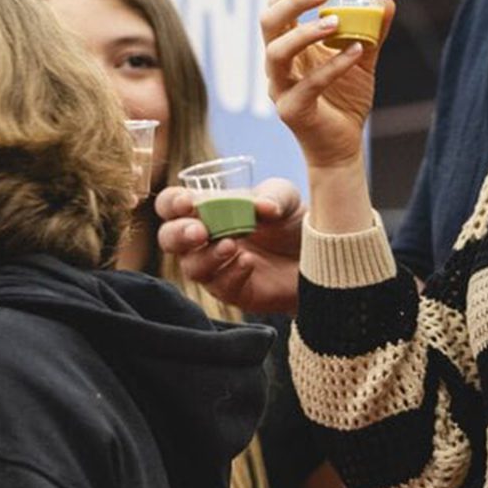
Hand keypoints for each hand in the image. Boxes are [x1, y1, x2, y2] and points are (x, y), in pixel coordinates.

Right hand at [156, 178, 304, 314]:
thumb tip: (263, 207)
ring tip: (231, 245)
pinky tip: (248, 263)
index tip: (188, 203)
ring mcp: (215, 267)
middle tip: (200, 232)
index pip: (172, 205)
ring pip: (191, 267)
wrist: (320, 256)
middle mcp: (203, 239)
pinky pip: (220, 286)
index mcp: (206, 210)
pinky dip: (231, 273)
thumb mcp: (285, 199)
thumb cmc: (292, 222)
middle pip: (168, 239)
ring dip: (207, 256)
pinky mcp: (232, 291)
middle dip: (178, 235)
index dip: (172, 204)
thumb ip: (272, 196)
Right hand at [263, 0, 391, 170]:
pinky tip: (358, 52)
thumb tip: (385, 0)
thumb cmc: (345, 100)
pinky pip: (309, 85)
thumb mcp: (362, 58)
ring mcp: (279, 88)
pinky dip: (334, 66)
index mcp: (287, 48)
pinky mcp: (291, 111)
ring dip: (305, 32)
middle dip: (293, 1)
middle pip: (268, 24)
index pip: (276, 9)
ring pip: (276, 53)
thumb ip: (372, 31)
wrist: (343, 145)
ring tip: (336, 21)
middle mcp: (276, 65)